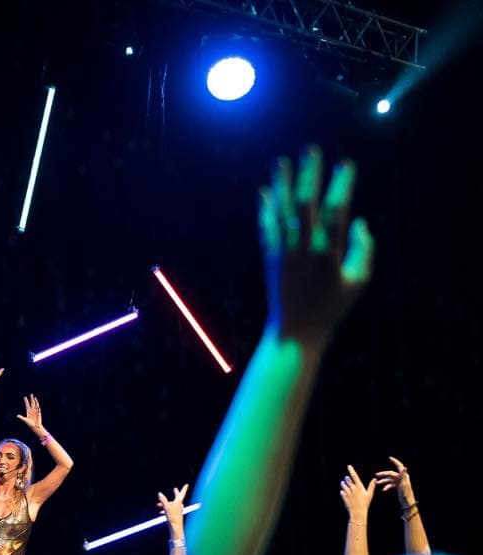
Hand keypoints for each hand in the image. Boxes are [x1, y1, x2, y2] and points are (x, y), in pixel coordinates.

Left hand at [16, 394, 42, 433]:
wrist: (35, 426)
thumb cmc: (30, 424)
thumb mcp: (25, 420)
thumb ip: (21, 417)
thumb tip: (17, 416)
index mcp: (28, 411)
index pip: (27, 405)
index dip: (26, 401)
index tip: (25, 397)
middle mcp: (32, 410)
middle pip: (32, 403)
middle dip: (31, 399)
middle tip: (31, 394)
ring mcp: (35, 411)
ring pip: (35, 404)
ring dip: (35, 401)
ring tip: (34, 397)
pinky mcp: (38, 413)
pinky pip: (38, 408)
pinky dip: (37, 405)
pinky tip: (37, 402)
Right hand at [157, 483, 188, 531]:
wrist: (176, 527)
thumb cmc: (172, 516)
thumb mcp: (166, 507)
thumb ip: (163, 500)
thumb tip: (160, 493)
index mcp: (179, 502)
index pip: (181, 493)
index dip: (184, 488)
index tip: (187, 484)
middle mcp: (179, 505)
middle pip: (177, 497)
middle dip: (175, 493)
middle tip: (175, 489)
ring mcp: (178, 510)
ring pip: (172, 504)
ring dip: (165, 504)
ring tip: (158, 505)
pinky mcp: (176, 514)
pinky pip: (170, 509)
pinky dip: (166, 509)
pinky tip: (160, 512)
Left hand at [259, 146, 373, 341]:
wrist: (295, 330)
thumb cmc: (332, 307)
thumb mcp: (358, 281)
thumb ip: (363, 250)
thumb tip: (359, 221)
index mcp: (328, 252)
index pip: (335, 211)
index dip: (340, 185)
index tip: (345, 164)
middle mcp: (303, 249)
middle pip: (304, 204)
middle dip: (308, 175)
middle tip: (310, 149)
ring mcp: (284, 253)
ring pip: (281, 213)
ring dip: (281, 185)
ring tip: (280, 162)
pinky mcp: (270, 259)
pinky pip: (266, 229)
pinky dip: (265, 209)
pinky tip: (264, 192)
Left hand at [339, 464, 374, 520]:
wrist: (358, 512)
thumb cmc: (365, 503)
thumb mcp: (370, 494)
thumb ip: (371, 486)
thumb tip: (374, 479)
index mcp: (359, 487)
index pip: (355, 476)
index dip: (351, 470)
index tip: (349, 466)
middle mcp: (352, 489)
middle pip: (348, 481)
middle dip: (347, 479)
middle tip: (347, 478)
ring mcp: (348, 493)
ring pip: (344, 486)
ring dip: (343, 484)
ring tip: (343, 482)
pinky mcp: (344, 497)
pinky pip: (342, 492)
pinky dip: (342, 491)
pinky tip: (343, 491)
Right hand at [374, 456, 415, 506]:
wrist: (407, 502)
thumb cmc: (406, 493)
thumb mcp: (404, 484)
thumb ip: (404, 476)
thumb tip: (404, 467)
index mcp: (403, 476)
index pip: (399, 466)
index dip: (395, 461)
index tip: (390, 458)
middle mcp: (401, 478)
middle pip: (391, 474)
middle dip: (383, 474)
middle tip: (376, 475)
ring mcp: (399, 482)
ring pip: (389, 479)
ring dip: (383, 481)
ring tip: (377, 483)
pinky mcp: (397, 486)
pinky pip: (390, 484)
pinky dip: (386, 486)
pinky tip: (383, 490)